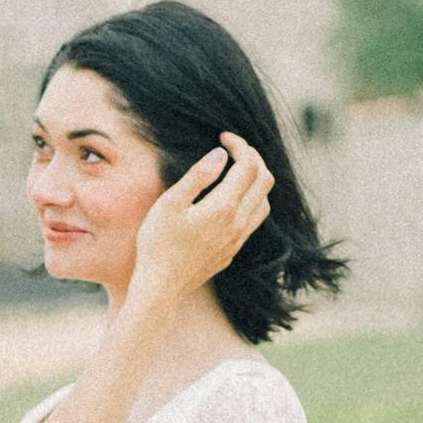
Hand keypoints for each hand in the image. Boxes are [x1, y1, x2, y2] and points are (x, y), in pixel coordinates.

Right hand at [127, 136, 273, 312]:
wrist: (161, 286)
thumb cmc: (158, 243)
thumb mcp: (171, 203)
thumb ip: (198, 176)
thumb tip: (220, 155)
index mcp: (224, 207)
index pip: (248, 165)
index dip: (240, 145)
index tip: (224, 136)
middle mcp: (238, 223)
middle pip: (264, 180)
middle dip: (253, 158)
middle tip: (233, 148)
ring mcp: (238, 239)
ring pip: (264, 201)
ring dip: (255, 180)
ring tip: (235, 170)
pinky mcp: (233, 250)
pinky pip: (254, 219)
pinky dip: (251, 199)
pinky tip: (232, 198)